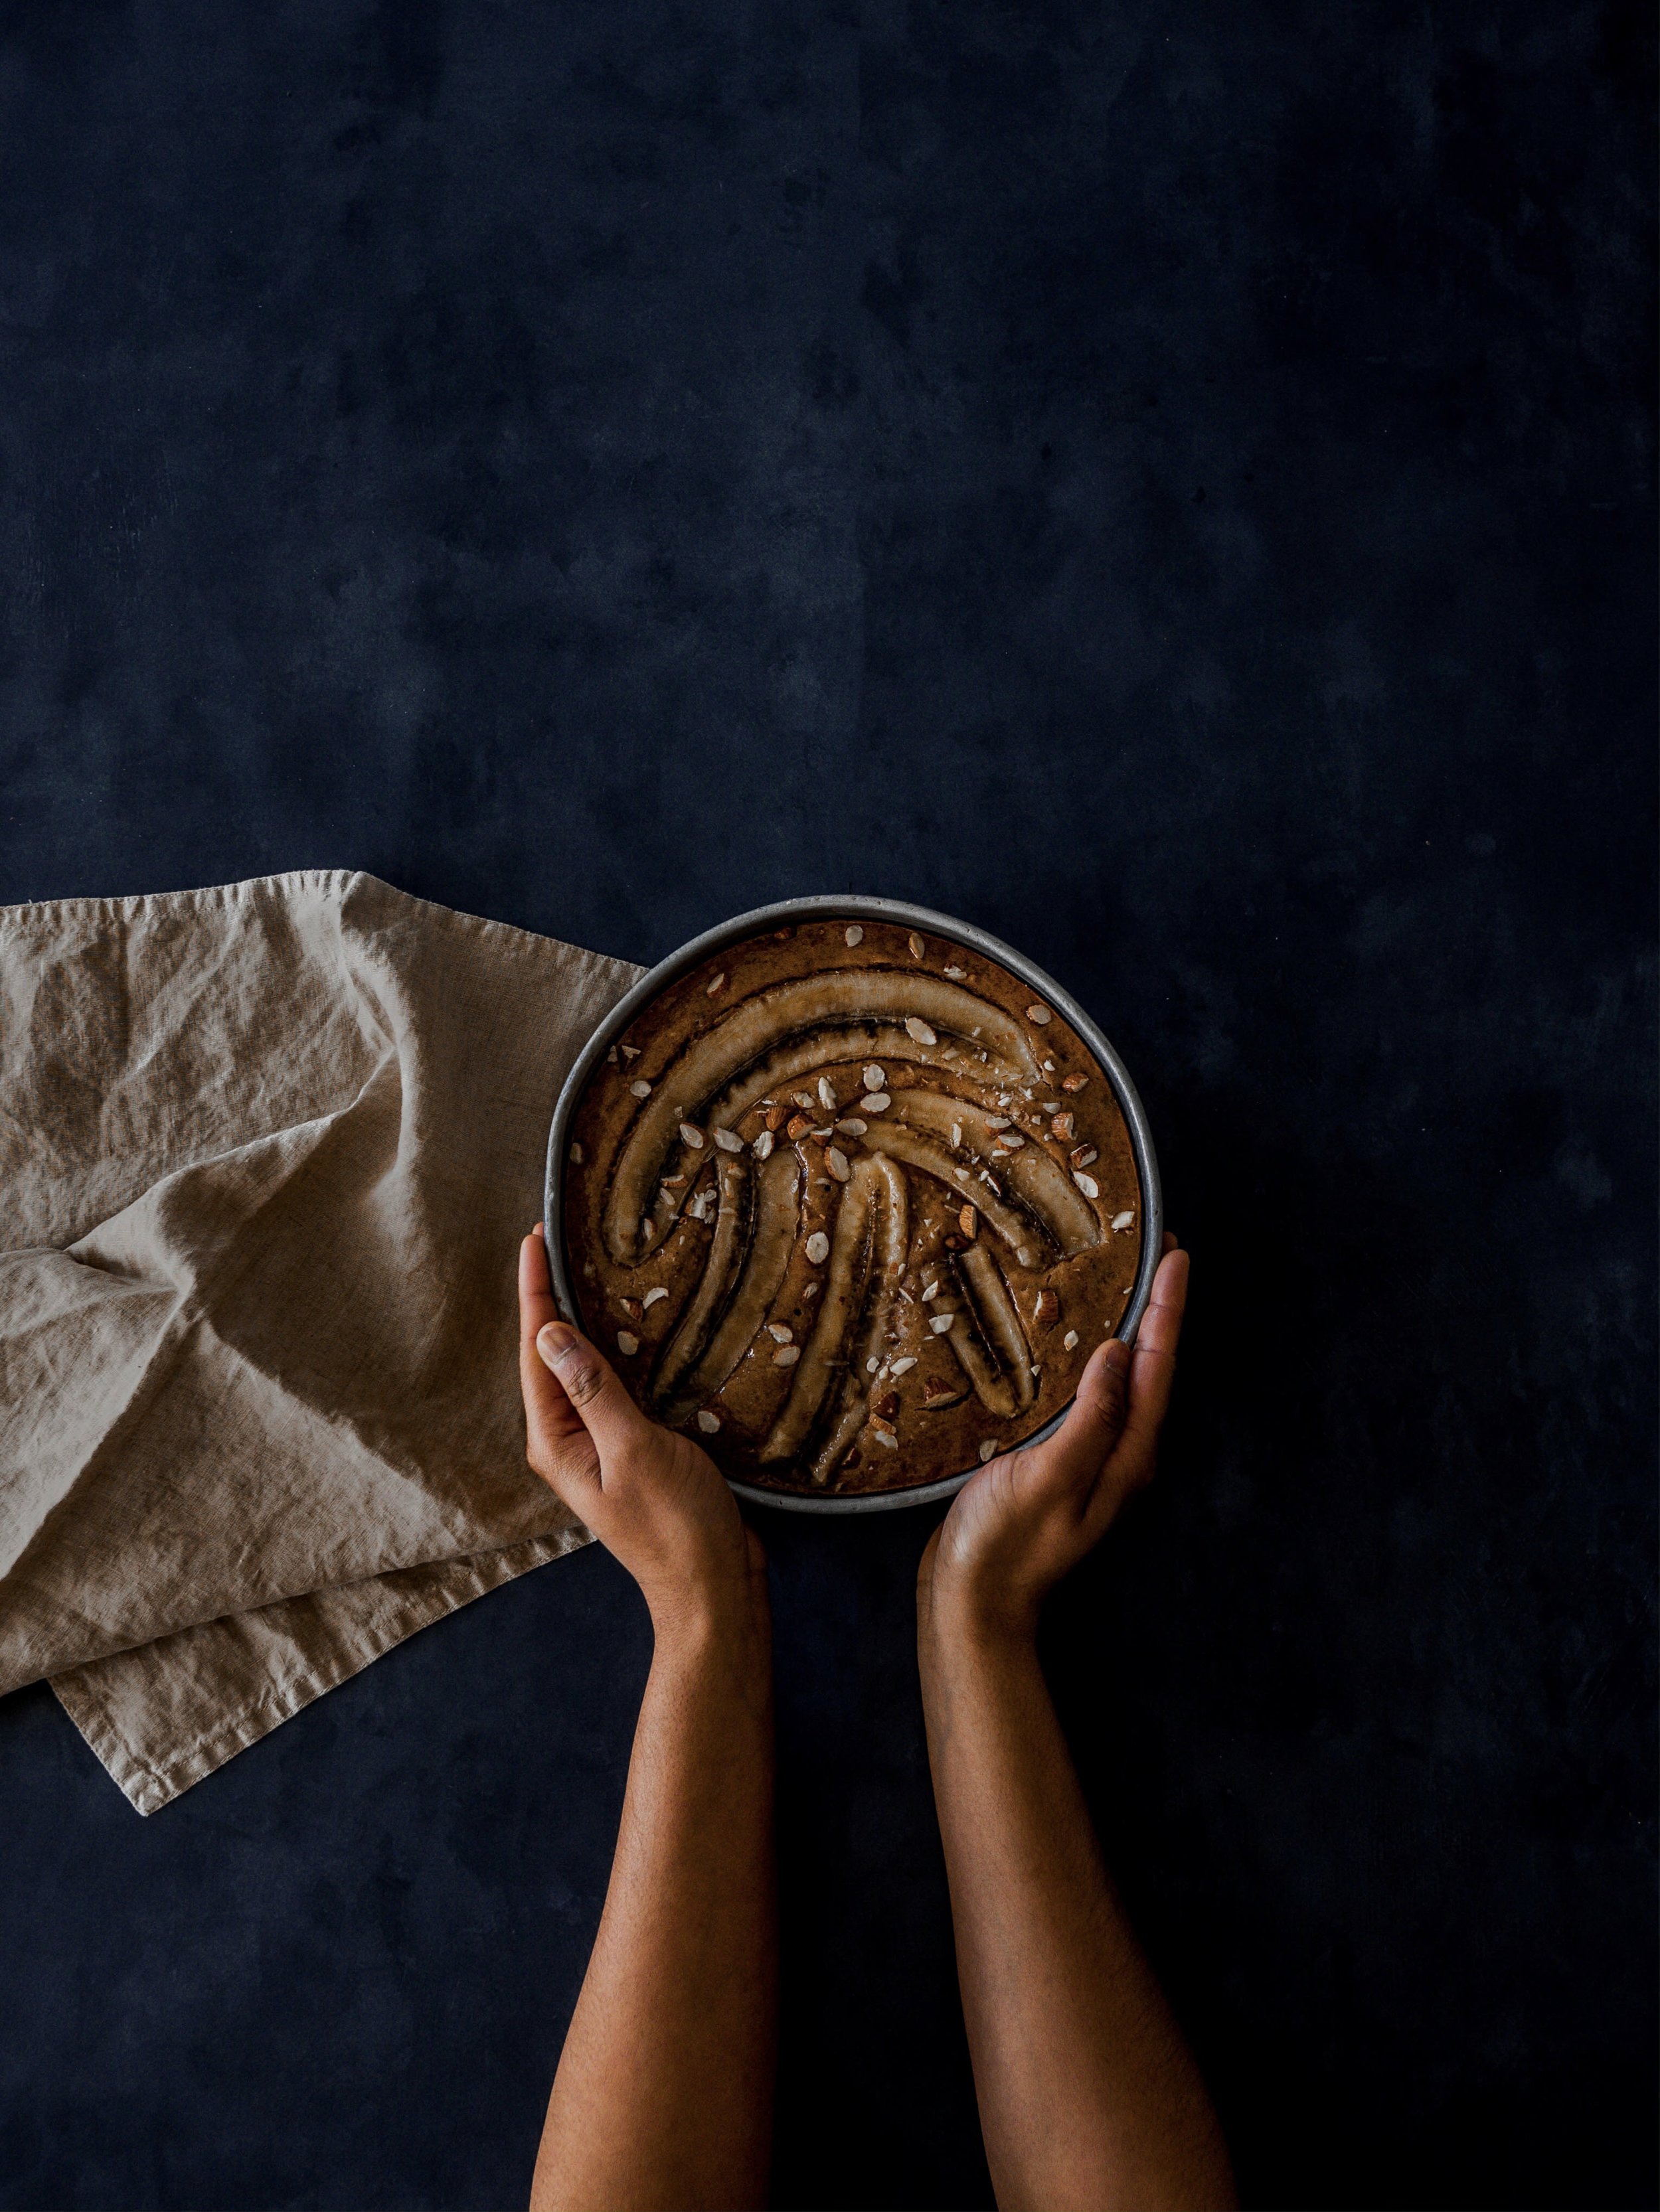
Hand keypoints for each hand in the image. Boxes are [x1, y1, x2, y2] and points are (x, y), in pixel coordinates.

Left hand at [518, 1228, 766, 1641]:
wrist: (713, 1584)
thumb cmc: (675, 1526)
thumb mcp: (634, 1450)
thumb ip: (594, 1391)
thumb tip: (551, 1333)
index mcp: (556, 1440)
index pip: (537, 1350)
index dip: (535, 1292)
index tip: (534, 1238)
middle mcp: (569, 1439)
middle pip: (551, 1354)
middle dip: (551, 1298)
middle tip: (556, 1239)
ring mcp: (600, 1444)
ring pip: (584, 1368)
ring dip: (585, 1320)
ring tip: (587, 1268)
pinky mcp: (634, 1447)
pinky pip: (615, 1386)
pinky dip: (619, 1350)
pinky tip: (635, 1329)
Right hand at [919, 1240, 1188, 1651]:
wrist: (974, 1603)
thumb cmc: (1006, 1546)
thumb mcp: (1049, 1477)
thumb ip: (1090, 1419)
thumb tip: (1117, 1355)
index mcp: (1126, 1457)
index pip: (1157, 1368)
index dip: (1167, 1310)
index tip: (1175, 1257)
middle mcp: (1120, 1456)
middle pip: (1150, 1370)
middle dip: (1157, 1312)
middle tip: (1156, 1255)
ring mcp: (1092, 1461)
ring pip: (1122, 1383)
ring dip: (1128, 1331)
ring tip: (1125, 1284)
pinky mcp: (1061, 1463)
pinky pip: (1090, 1398)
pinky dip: (1092, 1360)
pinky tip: (1073, 1345)